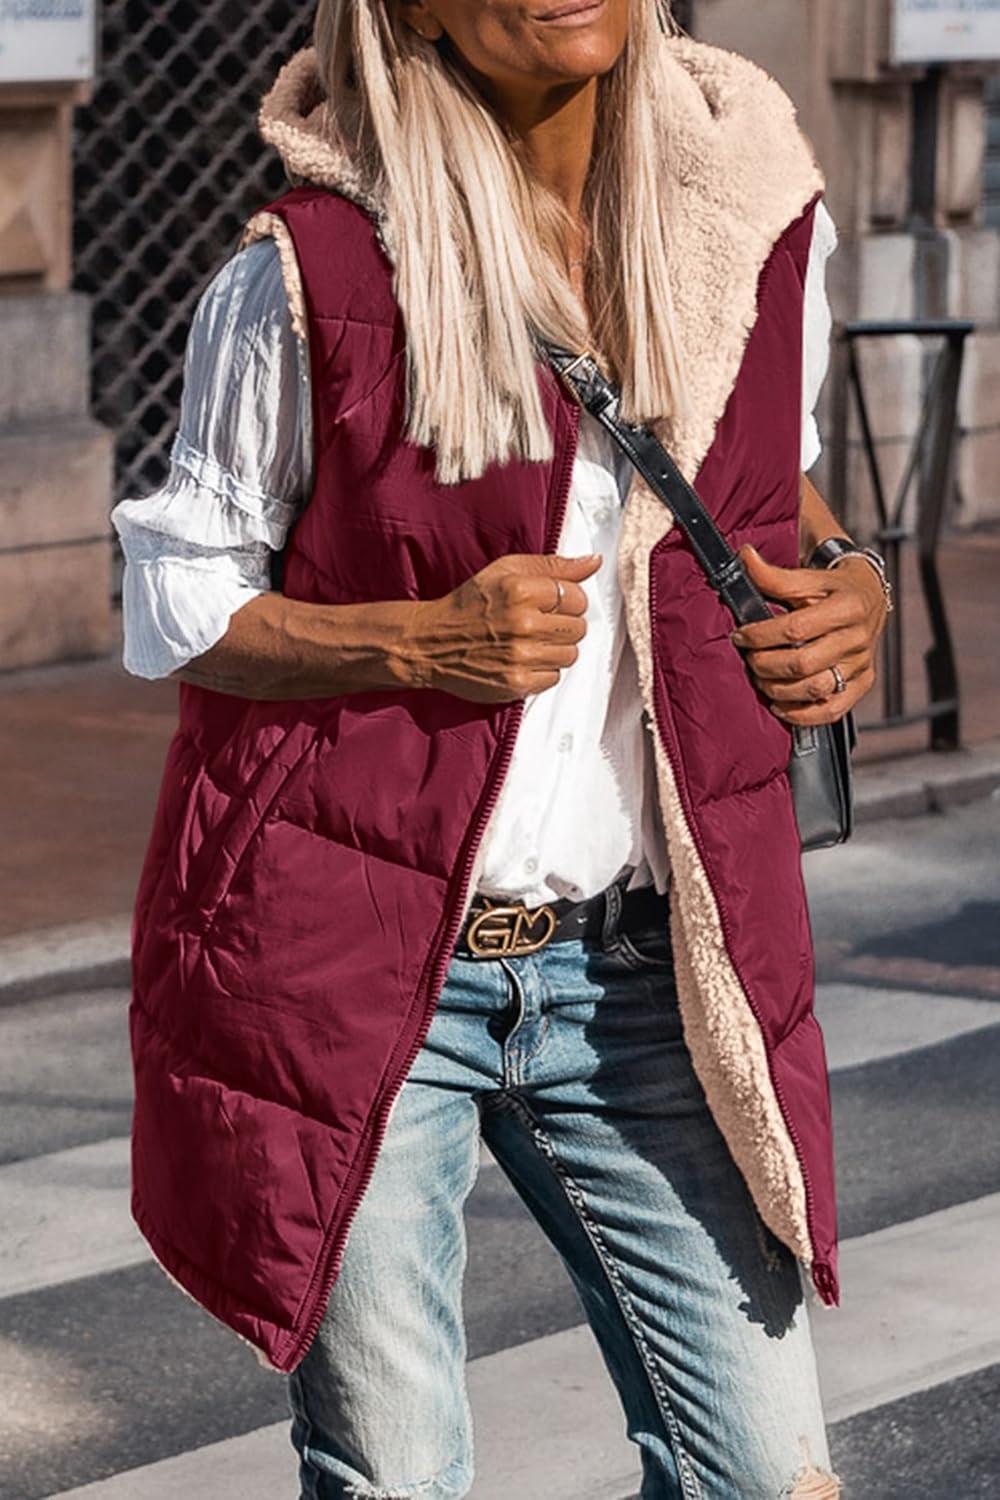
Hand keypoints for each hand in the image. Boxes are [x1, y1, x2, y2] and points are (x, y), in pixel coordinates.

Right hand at [404, 552, 601, 703]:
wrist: (430, 643)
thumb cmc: (469, 605)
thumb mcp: (505, 571)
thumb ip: (552, 565)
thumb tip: (593, 562)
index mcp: (519, 589)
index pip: (577, 596)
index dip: (567, 600)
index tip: (549, 604)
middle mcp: (522, 622)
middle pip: (578, 627)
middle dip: (563, 625)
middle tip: (538, 624)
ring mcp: (520, 655)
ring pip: (570, 654)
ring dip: (555, 649)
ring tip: (530, 642)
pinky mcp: (516, 682)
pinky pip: (554, 678)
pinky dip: (542, 671)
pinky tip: (522, 660)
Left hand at [728, 544, 888, 725]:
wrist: (868, 597)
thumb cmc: (833, 588)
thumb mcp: (807, 577)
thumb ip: (773, 575)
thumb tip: (744, 557)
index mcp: (847, 607)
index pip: (795, 628)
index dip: (760, 635)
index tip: (740, 636)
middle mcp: (858, 638)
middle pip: (802, 663)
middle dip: (765, 665)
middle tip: (749, 659)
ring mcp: (861, 664)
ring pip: (814, 689)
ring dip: (778, 689)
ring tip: (760, 678)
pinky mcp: (862, 683)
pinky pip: (832, 710)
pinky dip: (801, 714)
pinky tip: (780, 703)